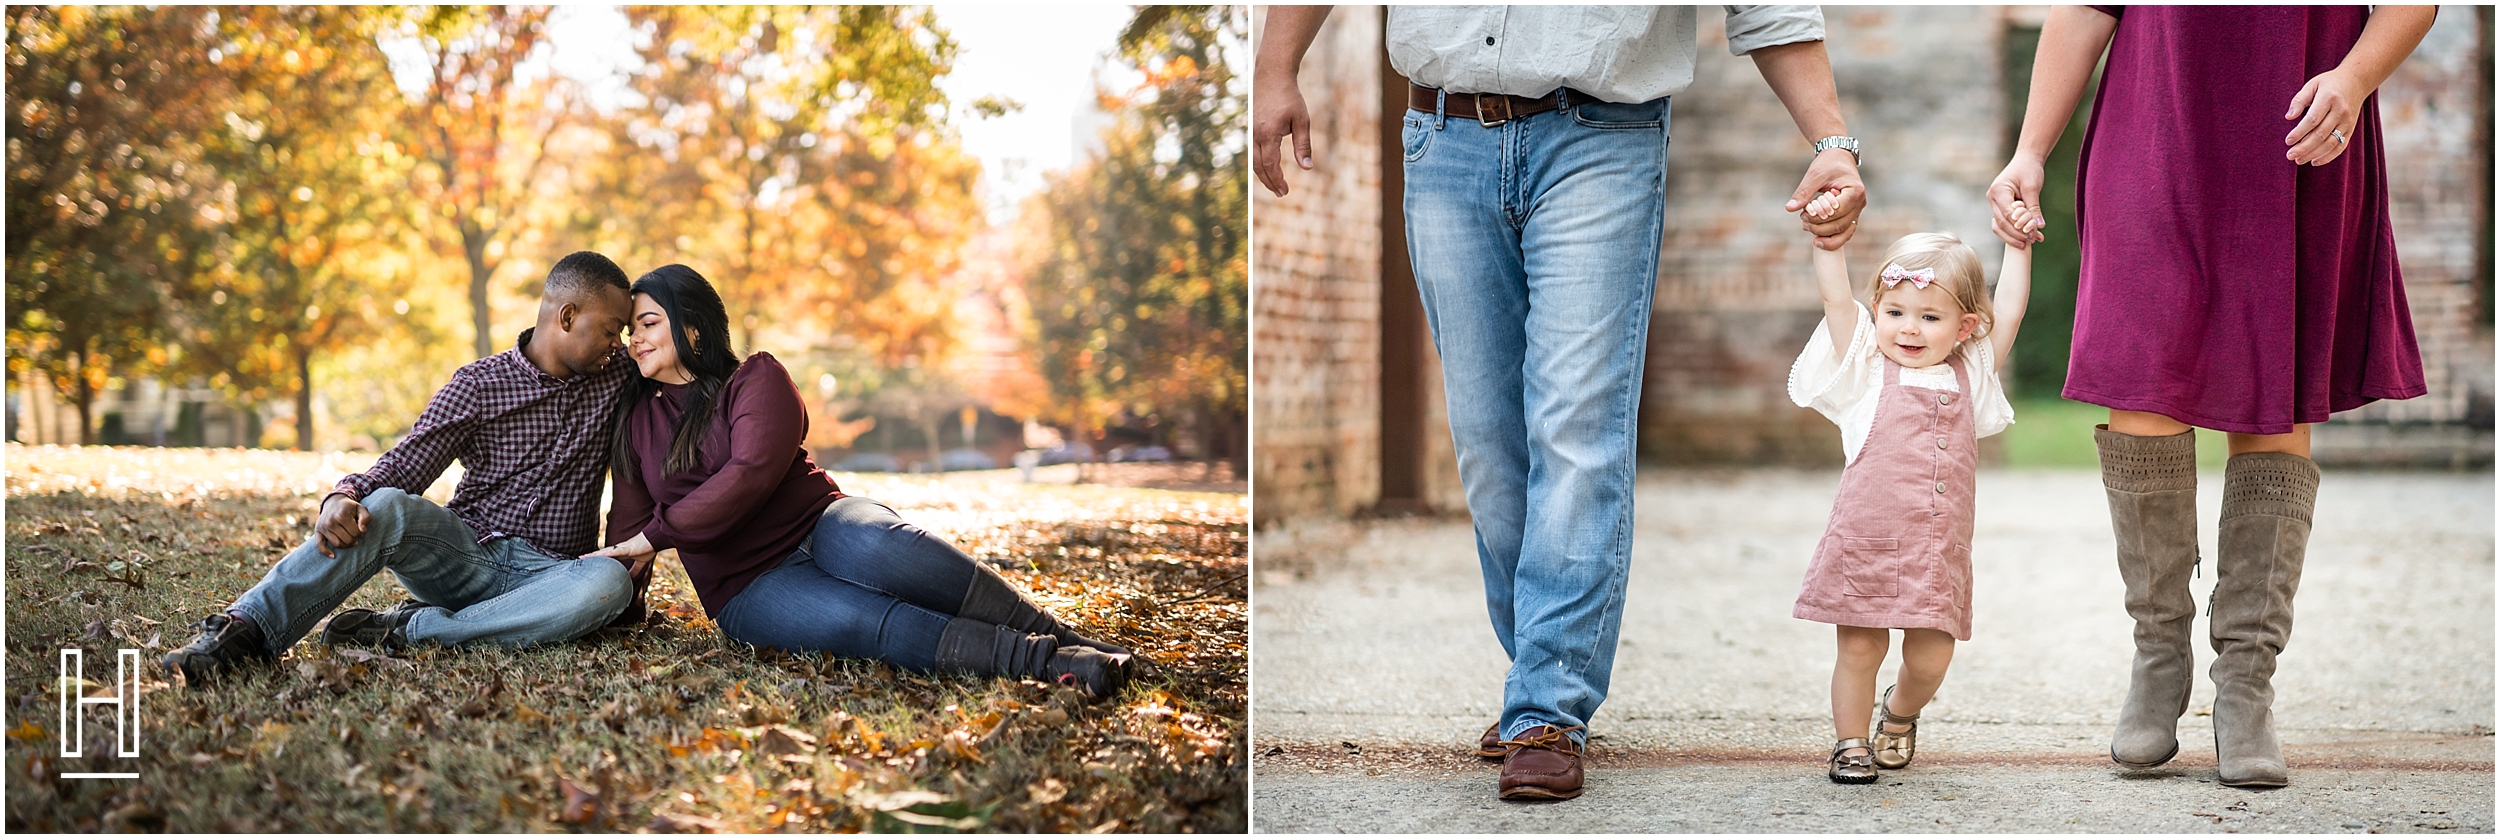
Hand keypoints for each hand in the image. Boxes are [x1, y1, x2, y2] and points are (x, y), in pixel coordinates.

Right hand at [315, 494, 369, 557]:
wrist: (334, 503)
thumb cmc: (350, 508)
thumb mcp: (361, 509)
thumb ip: (366, 518)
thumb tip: (363, 529)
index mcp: (341, 515)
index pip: (356, 533)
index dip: (361, 533)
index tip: (361, 530)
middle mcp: (330, 521)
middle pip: (347, 540)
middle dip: (354, 539)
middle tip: (356, 535)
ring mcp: (323, 527)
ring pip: (337, 544)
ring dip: (346, 545)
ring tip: (350, 539)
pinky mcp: (317, 531)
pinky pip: (320, 545)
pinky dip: (326, 552)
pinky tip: (333, 556)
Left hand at [583, 532, 656, 577]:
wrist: (655, 539)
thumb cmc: (649, 548)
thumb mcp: (642, 563)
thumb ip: (636, 570)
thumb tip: (630, 578)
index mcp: (621, 553)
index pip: (606, 557)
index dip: (597, 559)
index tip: (589, 561)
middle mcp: (618, 550)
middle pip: (601, 554)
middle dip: (591, 557)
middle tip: (579, 559)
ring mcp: (621, 548)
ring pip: (604, 552)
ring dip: (593, 555)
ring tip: (582, 557)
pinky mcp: (626, 548)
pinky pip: (613, 551)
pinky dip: (605, 554)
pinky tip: (597, 555)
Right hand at [1251, 69, 1313, 196]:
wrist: (1272, 75)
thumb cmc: (1290, 97)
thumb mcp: (1302, 120)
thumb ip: (1303, 145)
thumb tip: (1306, 168)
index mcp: (1268, 133)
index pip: (1270, 165)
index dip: (1277, 180)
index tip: (1285, 192)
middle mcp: (1255, 134)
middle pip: (1258, 167)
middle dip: (1269, 182)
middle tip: (1281, 193)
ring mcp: (1250, 130)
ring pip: (1253, 160)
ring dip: (1263, 174)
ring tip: (1274, 185)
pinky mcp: (1249, 127)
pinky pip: (1252, 151)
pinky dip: (1258, 163)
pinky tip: (1267, 167)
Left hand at [1783, 149, 1865, 248]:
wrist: (1839, 158)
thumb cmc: (1828, 164)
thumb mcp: (1814, 175)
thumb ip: (1804, 192)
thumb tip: (1790, 208)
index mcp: (1855, 191)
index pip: (1837, 212)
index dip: (1819, 217)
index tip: (1803, 215)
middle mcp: (1860, 203)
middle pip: (1841, 225)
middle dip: (1820, 228)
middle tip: (1803, 223)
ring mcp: (1857, 210)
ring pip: (1844, 232)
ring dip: (1826, 235)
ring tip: (1808, 229)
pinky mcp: (1852, 214)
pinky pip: (1845, 231)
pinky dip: (1832, 237)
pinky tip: (1817, 240)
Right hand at [1987, 155, 2048, 247]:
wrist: (2026, 160)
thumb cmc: (2029, 170)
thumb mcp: (2033, 187)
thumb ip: (2034, 207)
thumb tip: (2039, 226)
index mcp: (1998, 191)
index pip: (2006, 214)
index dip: (2018, 226)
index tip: (2032, 234)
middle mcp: (1992, 199)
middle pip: (2000, 223)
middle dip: (2016, 234)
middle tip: (2031, 242)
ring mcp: (1994, 204)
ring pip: (1999, 226)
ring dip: (2013, 236)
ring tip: (2028, 244)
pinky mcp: (2000, 207)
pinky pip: (2004, 223)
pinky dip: (2014, 231)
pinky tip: (2027, 237)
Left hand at [2285, 68, 2365, 165]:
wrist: (2356, 81)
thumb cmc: (2329, 83)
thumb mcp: (2312, 85)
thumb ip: (2299, 100)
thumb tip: (2289, 117)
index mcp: (2329, 98)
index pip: (2313, 119)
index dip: (2300, 132)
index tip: (2288, 141)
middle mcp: (2341, 111)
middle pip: (2321, 134)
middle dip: (2304, 147)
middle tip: (2290, 155)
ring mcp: (2348, 121)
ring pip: (2331, 142)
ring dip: (2314, 154)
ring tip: (2298, 160)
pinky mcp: (2351, 129)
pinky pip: (2341, 146)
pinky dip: (2329, 156)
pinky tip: (2314, 161)